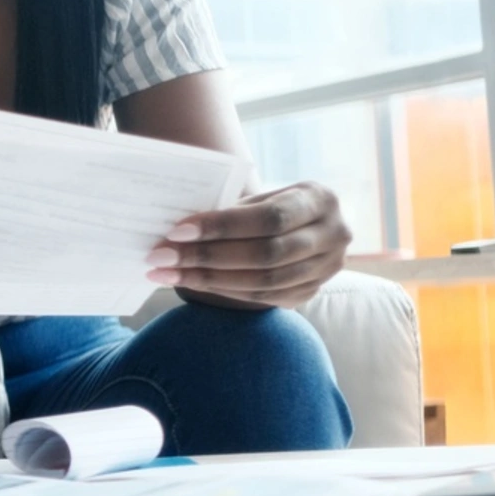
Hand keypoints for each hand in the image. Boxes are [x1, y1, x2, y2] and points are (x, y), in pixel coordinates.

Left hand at [146, 182, 350, 308]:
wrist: (305, 227)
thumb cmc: (272, 205)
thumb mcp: (262, 197)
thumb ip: (233, 210)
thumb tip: (178, 230)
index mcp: (320, 199)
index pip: (269, 217)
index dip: (222, 226)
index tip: (177, 231)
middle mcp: (334, 235)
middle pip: (265, 254)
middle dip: (207, 257)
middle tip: (160, 256)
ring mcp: (328, 268)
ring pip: (263, 281)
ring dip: (208, 279)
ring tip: (166, 273)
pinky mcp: (311, 291)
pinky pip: (262, 297)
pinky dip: (223, 291)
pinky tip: (191, 282)